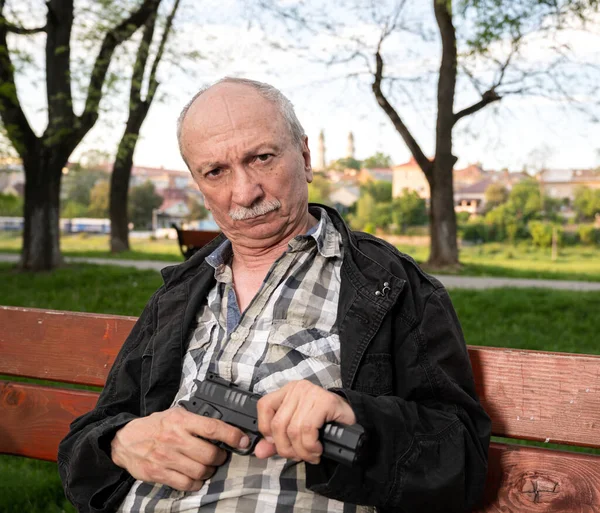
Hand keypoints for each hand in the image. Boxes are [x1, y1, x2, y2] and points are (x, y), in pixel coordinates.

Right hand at [111, 407, 249, 490]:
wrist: (125, 440)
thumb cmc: (156, 425)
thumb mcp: (176, 414)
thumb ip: (197, 419)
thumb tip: (224, 427)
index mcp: (181, 421)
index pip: (213, 428)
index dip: (232, 435)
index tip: (243, 440)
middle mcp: (175, 439)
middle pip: (210, 454)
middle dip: (221, 457)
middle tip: (220, 455)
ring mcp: (167, 458)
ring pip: (201, 471)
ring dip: (209, 470)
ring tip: (207, 465)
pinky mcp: (159, 474)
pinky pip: (187, 484)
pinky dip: (196, 483)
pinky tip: (195, 476)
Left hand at [254, 380, 355, 463]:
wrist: (350, 420)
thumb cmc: (323, 424)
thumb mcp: (296, 430)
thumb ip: (276, 440)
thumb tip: (259, 451)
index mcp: (287, 391)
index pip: (264, 406)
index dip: (266, 429)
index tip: (277, 443)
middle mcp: (297, 388)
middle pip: (278, 424)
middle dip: (286, 448)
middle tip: (298, 456)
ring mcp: (311, 393)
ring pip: (293, 430)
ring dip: (302, 451)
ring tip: (310, 455)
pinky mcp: (325, 401)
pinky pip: (308, 429)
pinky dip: (311, 446)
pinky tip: (317, 449)